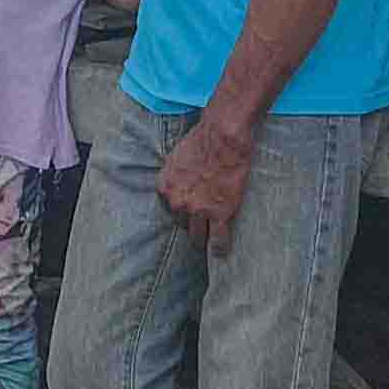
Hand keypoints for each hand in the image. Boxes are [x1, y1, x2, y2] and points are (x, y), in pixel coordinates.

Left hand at [157, 107, 257, 256]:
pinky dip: (220, 248)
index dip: (180, 212)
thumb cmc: (202, 139)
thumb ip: (175, 175)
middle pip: (181, 224)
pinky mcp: (219, 214)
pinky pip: (218, 240)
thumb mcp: (177, 157)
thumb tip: (180, 181)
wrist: (222, 136)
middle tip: (200, 229)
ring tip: (209, 244)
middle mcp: (177, 202)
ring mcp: (198, 210)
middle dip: (190, 226)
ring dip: (203, 240)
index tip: (188, 215)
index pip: (168, 210)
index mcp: (165, 187)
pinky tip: (222, 252)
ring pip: (197, 236)